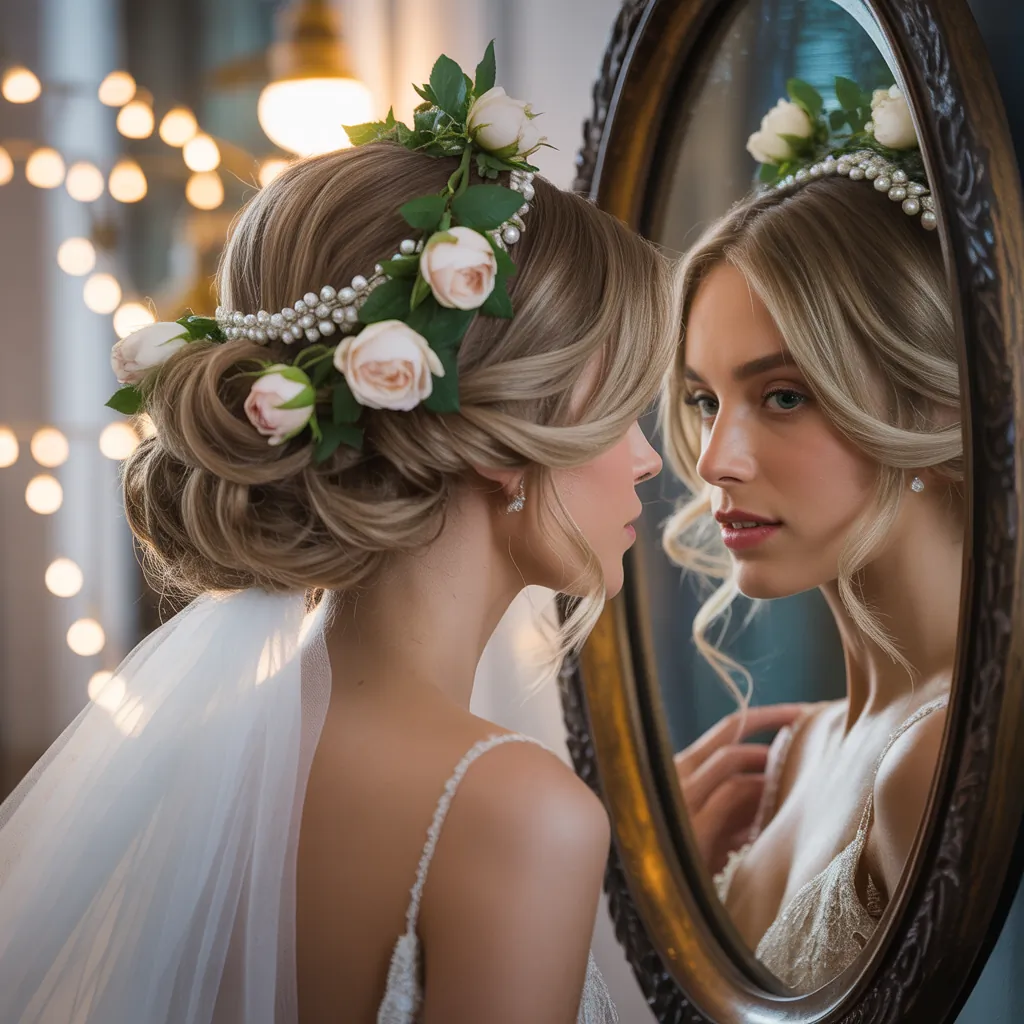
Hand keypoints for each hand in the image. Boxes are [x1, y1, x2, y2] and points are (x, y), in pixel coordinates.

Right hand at [674, 703, 807, 875]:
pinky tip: (780, 806)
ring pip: (731, 762)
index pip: (725, 730)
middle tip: (810, 722)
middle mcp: (676, 774)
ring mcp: (680, 797)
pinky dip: (756, 794)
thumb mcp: (713, 827)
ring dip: (767, 764)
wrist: (657, 904)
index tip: (799, 712)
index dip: (763, 717)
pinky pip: (730, 794)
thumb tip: (773, 784)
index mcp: (680, 769)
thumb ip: (736, 804)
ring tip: (801, 770)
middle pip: (730, 735)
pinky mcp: (690, 823)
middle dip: (773, 723)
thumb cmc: (686, 866)